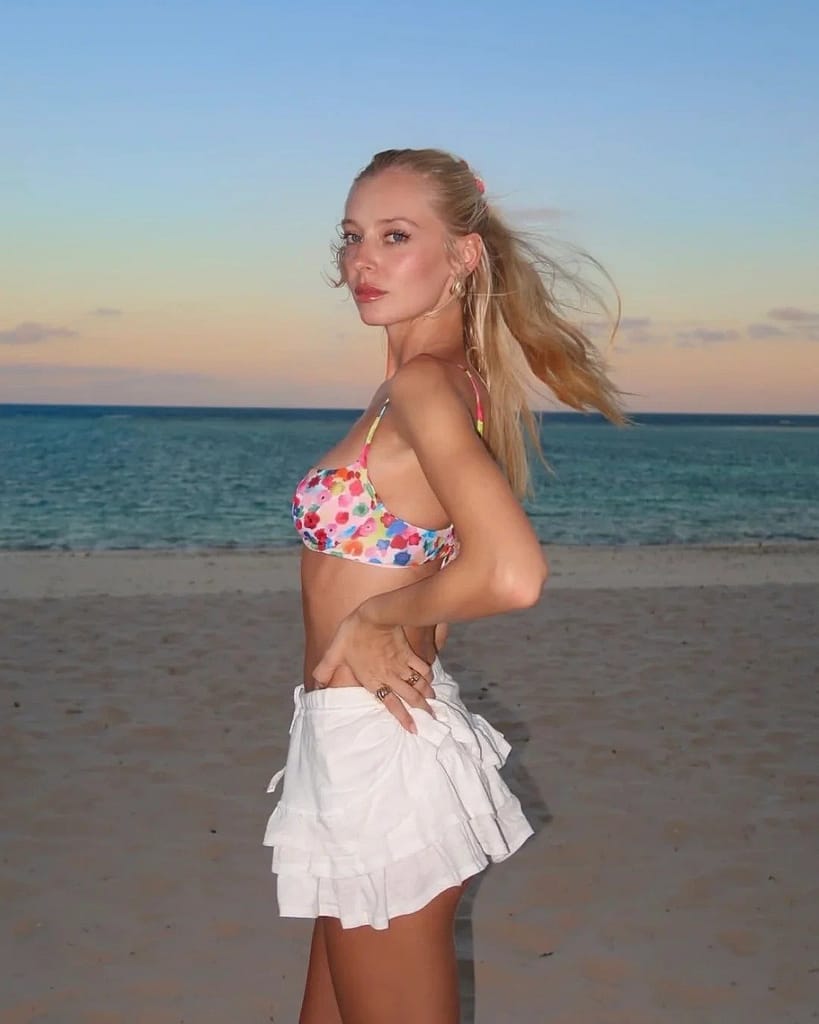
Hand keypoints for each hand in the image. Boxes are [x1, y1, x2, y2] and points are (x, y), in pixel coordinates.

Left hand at [312, 608, 433, 731]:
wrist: (376, 614)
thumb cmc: (354, 632)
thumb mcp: (335, 651)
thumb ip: (325, 669)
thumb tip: (314, 684)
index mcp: (373, 679)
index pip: (391, 704)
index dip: (404, 718)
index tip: (414, 728)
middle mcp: (390, 676)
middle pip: (410, 697)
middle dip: (422, 710)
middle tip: (431, 718)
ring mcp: (401, 665)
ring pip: (418, 685)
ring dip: (427, 695)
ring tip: (432, 702)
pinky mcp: (409, 653)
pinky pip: (422, 668)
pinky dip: (428, 675)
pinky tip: (430, 679)